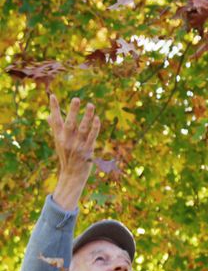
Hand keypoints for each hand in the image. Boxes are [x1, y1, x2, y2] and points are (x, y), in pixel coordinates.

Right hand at [48, 95, 101, 210]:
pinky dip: (95, 128)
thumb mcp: (58, 142)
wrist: (71, 175)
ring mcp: (78, 146)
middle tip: (76, 98)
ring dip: (87, 117)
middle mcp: (67, 140)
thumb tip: (48, 116)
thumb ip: (55, 128)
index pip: (56, 120)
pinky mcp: (88, 150)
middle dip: (72, 111)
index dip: (54, 108)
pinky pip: (92, 137)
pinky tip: (97, 119)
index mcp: (59, 137)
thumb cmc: (66, 156)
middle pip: (70, 124)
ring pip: (83, 129)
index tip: (52, 96)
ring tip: (91, 105)